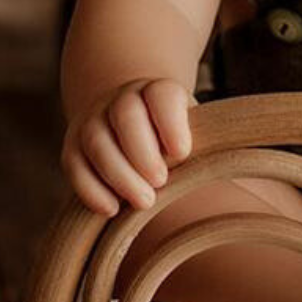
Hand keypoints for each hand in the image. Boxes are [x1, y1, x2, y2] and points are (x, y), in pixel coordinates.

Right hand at [62, 77, 195, 216]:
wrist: (134, 129)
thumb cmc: (173, 142)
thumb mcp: (193, 137)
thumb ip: (207, 154)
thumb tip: (228, 187)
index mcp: (157, 92)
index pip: (161, 95)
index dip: (171, 122)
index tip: (183, 153)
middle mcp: (122, 100)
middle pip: (126, 114)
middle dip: (142, 151)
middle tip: (160, 182)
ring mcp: (93, 121)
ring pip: (97, 141)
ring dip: (119, 174)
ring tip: (144, 201)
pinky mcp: (73, 147)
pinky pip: (75, 165)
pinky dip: (91, 189)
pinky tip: (111, 209)